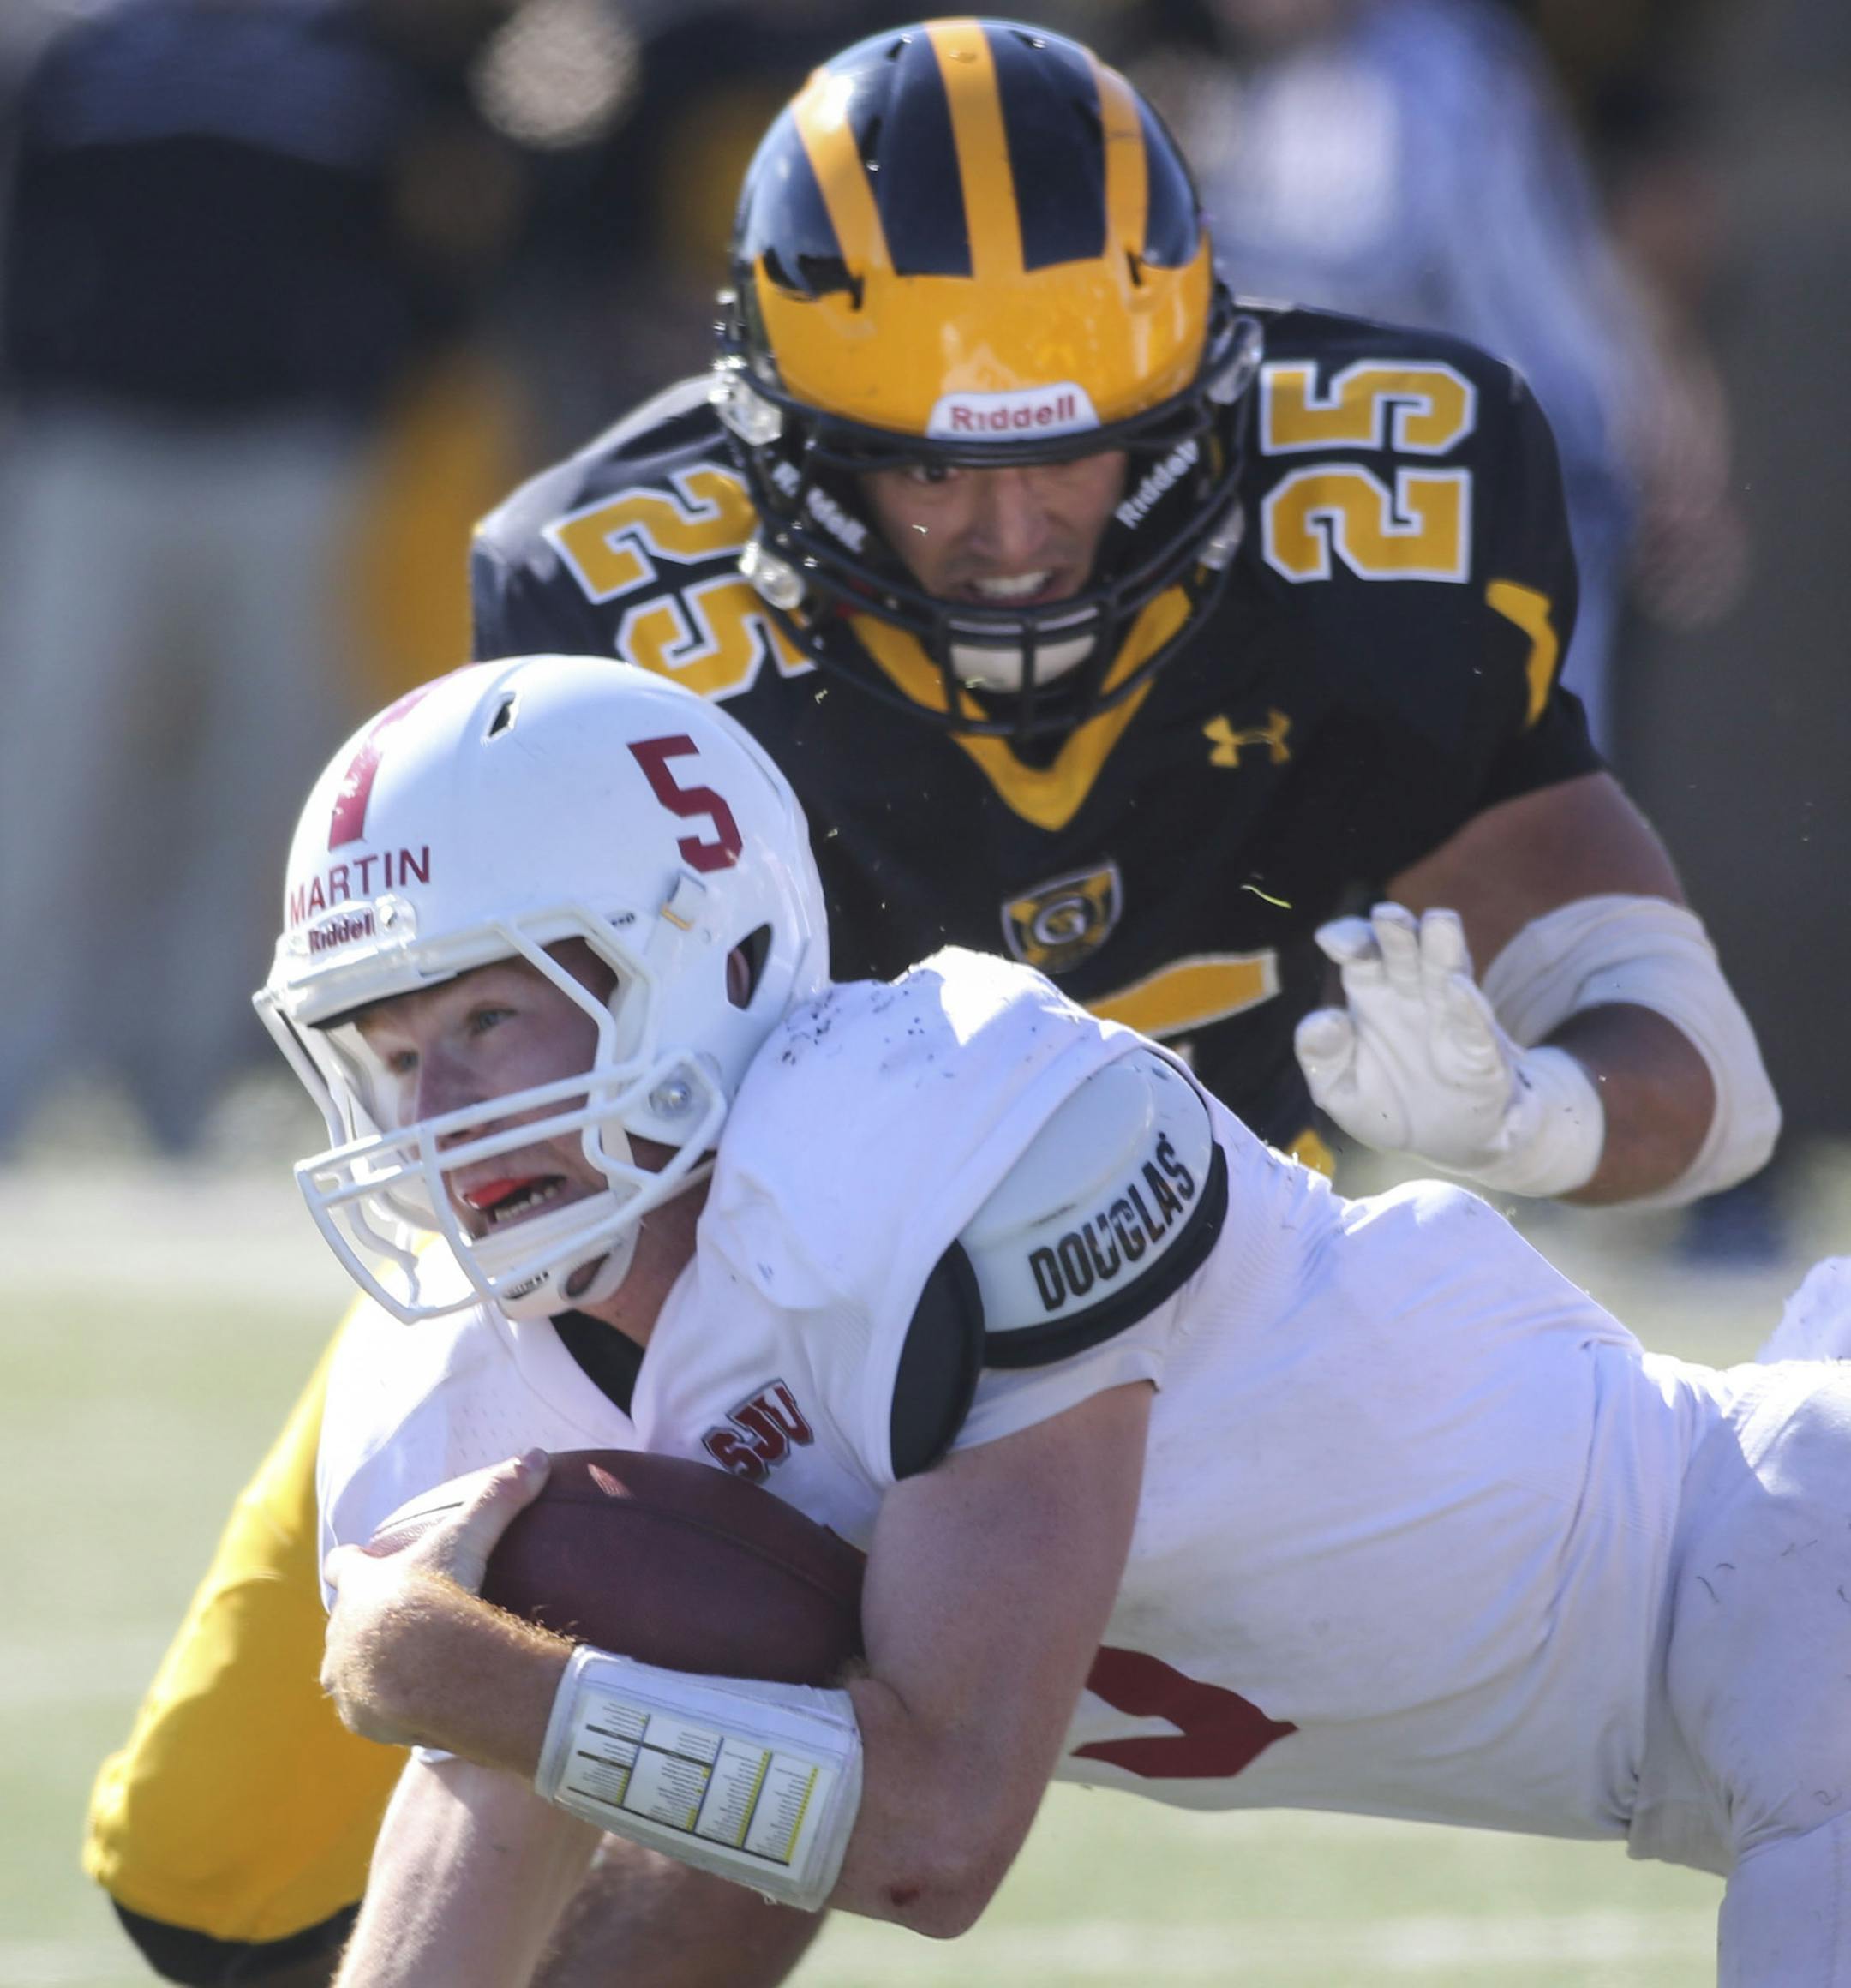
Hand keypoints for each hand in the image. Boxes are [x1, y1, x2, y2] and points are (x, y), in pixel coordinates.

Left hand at [322, 1450, 550, 1745]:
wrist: (432, 1672)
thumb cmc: (442, 1597)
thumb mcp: (471, 1538)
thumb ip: (499, 1496)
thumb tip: (536, 1456)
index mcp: (360, 1585)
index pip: (343, 1565)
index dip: (352, 1564)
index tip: (361, 1563)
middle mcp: (340, 1630)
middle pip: (344, 1620)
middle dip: (365, 1621)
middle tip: (399, 1624)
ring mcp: (345, 1677)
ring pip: (348, 1669)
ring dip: (368, 1667)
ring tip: (402, 1672)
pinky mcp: (357, 1716)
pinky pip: (365, 1710)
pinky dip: (384, 1707)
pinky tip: (411, 1706)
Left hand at [1294, 903, 1602, 1195]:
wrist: (1448, 1141)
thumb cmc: (1388, 1104)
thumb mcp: (1338, 1090)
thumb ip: (1322, 1057)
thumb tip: (1324, 1020)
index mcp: (1372, 995)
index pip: (1360, 953)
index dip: (1349, 939)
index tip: (1332, 940)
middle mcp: (1412, 995)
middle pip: (1403, 952)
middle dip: (1396, 932)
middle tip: (1387, 915)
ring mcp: (1450, 1017)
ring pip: (1446, 973)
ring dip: (1441, 949)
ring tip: (1438, 922)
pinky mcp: (1482, 1052)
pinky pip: (1475, 1025)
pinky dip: (1467, 1006)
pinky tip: (1457, 989)